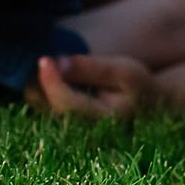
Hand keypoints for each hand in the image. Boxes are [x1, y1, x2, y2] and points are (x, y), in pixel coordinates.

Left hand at [25, 54, 155, 117]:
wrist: (148, 104)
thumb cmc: (139, 85)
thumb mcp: (125, 71)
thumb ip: (93, 67)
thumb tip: (59, 62)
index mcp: (100, 119)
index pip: (65, 103)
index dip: (51, 80)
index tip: (45, 58)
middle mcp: (79, 129)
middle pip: (43, 104)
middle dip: (38, 78)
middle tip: (46, 55)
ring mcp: (68, 126)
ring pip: (37, 102)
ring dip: (37, 80)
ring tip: (49, 61)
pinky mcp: (62, 119)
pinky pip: (39, 100)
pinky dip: (41, 83)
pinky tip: (54, 70)